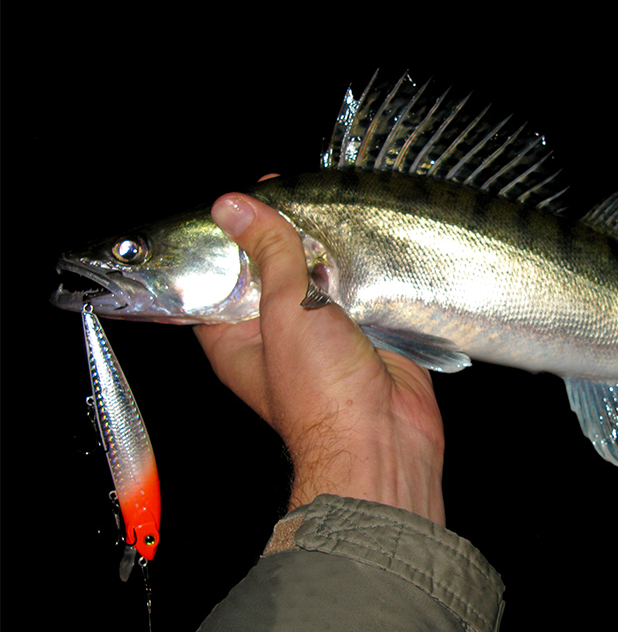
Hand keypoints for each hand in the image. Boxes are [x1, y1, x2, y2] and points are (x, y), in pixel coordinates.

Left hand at [193, 181, 445, 525]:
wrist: (384, 438)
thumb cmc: (320, 389)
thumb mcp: (284, 310)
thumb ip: (268, 253)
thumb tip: (234, 206)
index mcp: (235, 335)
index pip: (219, 276)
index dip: (229, 237)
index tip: (245, 197)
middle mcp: (275, 334)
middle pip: (273, 271)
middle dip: (287, 236)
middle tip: (299, 192)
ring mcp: (322, 334)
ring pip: (320, 278)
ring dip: (330, 250)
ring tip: (337, 206)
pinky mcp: (365, 334)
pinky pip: (360, 291)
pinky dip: (366, 269)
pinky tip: (371, 238)